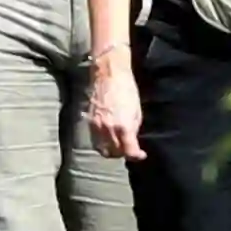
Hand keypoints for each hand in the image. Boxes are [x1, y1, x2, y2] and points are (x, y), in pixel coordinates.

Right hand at [86, 45, 144, 162]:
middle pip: (115, 153)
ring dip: (112, 151)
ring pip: (103, 150)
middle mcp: (108, 129)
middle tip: (129, 149)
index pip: (129, 151)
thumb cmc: (127, 89)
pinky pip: (95, 140)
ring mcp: (97, 126)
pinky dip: (102, 144)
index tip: (141, 154)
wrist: (109, 75)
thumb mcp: (137, 111)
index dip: (137, 156)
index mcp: (123, 126)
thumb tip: (132, 140)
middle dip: (124, 153)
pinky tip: (109, 138)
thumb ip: (133, 129)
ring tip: (119, 146)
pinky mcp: (89, 122)